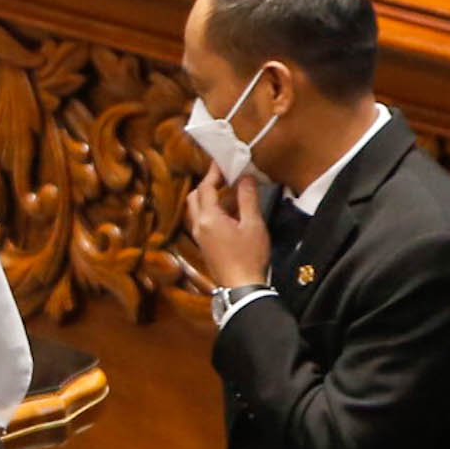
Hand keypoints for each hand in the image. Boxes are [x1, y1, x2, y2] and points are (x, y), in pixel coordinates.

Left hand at [183, 165, 272, 290]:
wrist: (242, 287)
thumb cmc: (249, 256)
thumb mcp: (253, 224)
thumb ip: (248, 199)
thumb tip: (245, 178)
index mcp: (208, 218)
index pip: (206, 188)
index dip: (213, 172)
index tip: (222, 161)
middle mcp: (198, 225)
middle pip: (195, 196)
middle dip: (207, 183)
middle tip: (226, 175)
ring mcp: (199, 236)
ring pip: (197, 209)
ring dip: (209, 197)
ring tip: (230, 190)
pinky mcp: (204, 244)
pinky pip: (202, 220)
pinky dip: (211, 210)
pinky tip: (229, 211)